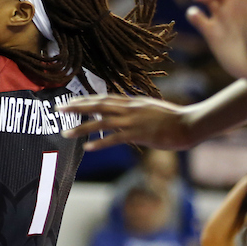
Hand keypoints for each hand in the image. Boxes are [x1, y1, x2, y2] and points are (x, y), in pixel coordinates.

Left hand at [58, 95, 196, 150]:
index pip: (103, 98)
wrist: (189, 123)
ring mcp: (134, 120)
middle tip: (57, 108)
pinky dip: (101, 142)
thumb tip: (122, 117)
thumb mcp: (151, 110)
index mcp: (133, 101)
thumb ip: (135, 112)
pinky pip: (115, 138)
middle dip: (76, 107)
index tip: (70, 102)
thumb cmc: (173, 118)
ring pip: (101, 122)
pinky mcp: (139, 134)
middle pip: (97, 105)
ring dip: (82, 127)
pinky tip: (88, 147)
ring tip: (65, 132)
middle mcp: (130, 108)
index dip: (85, 100)